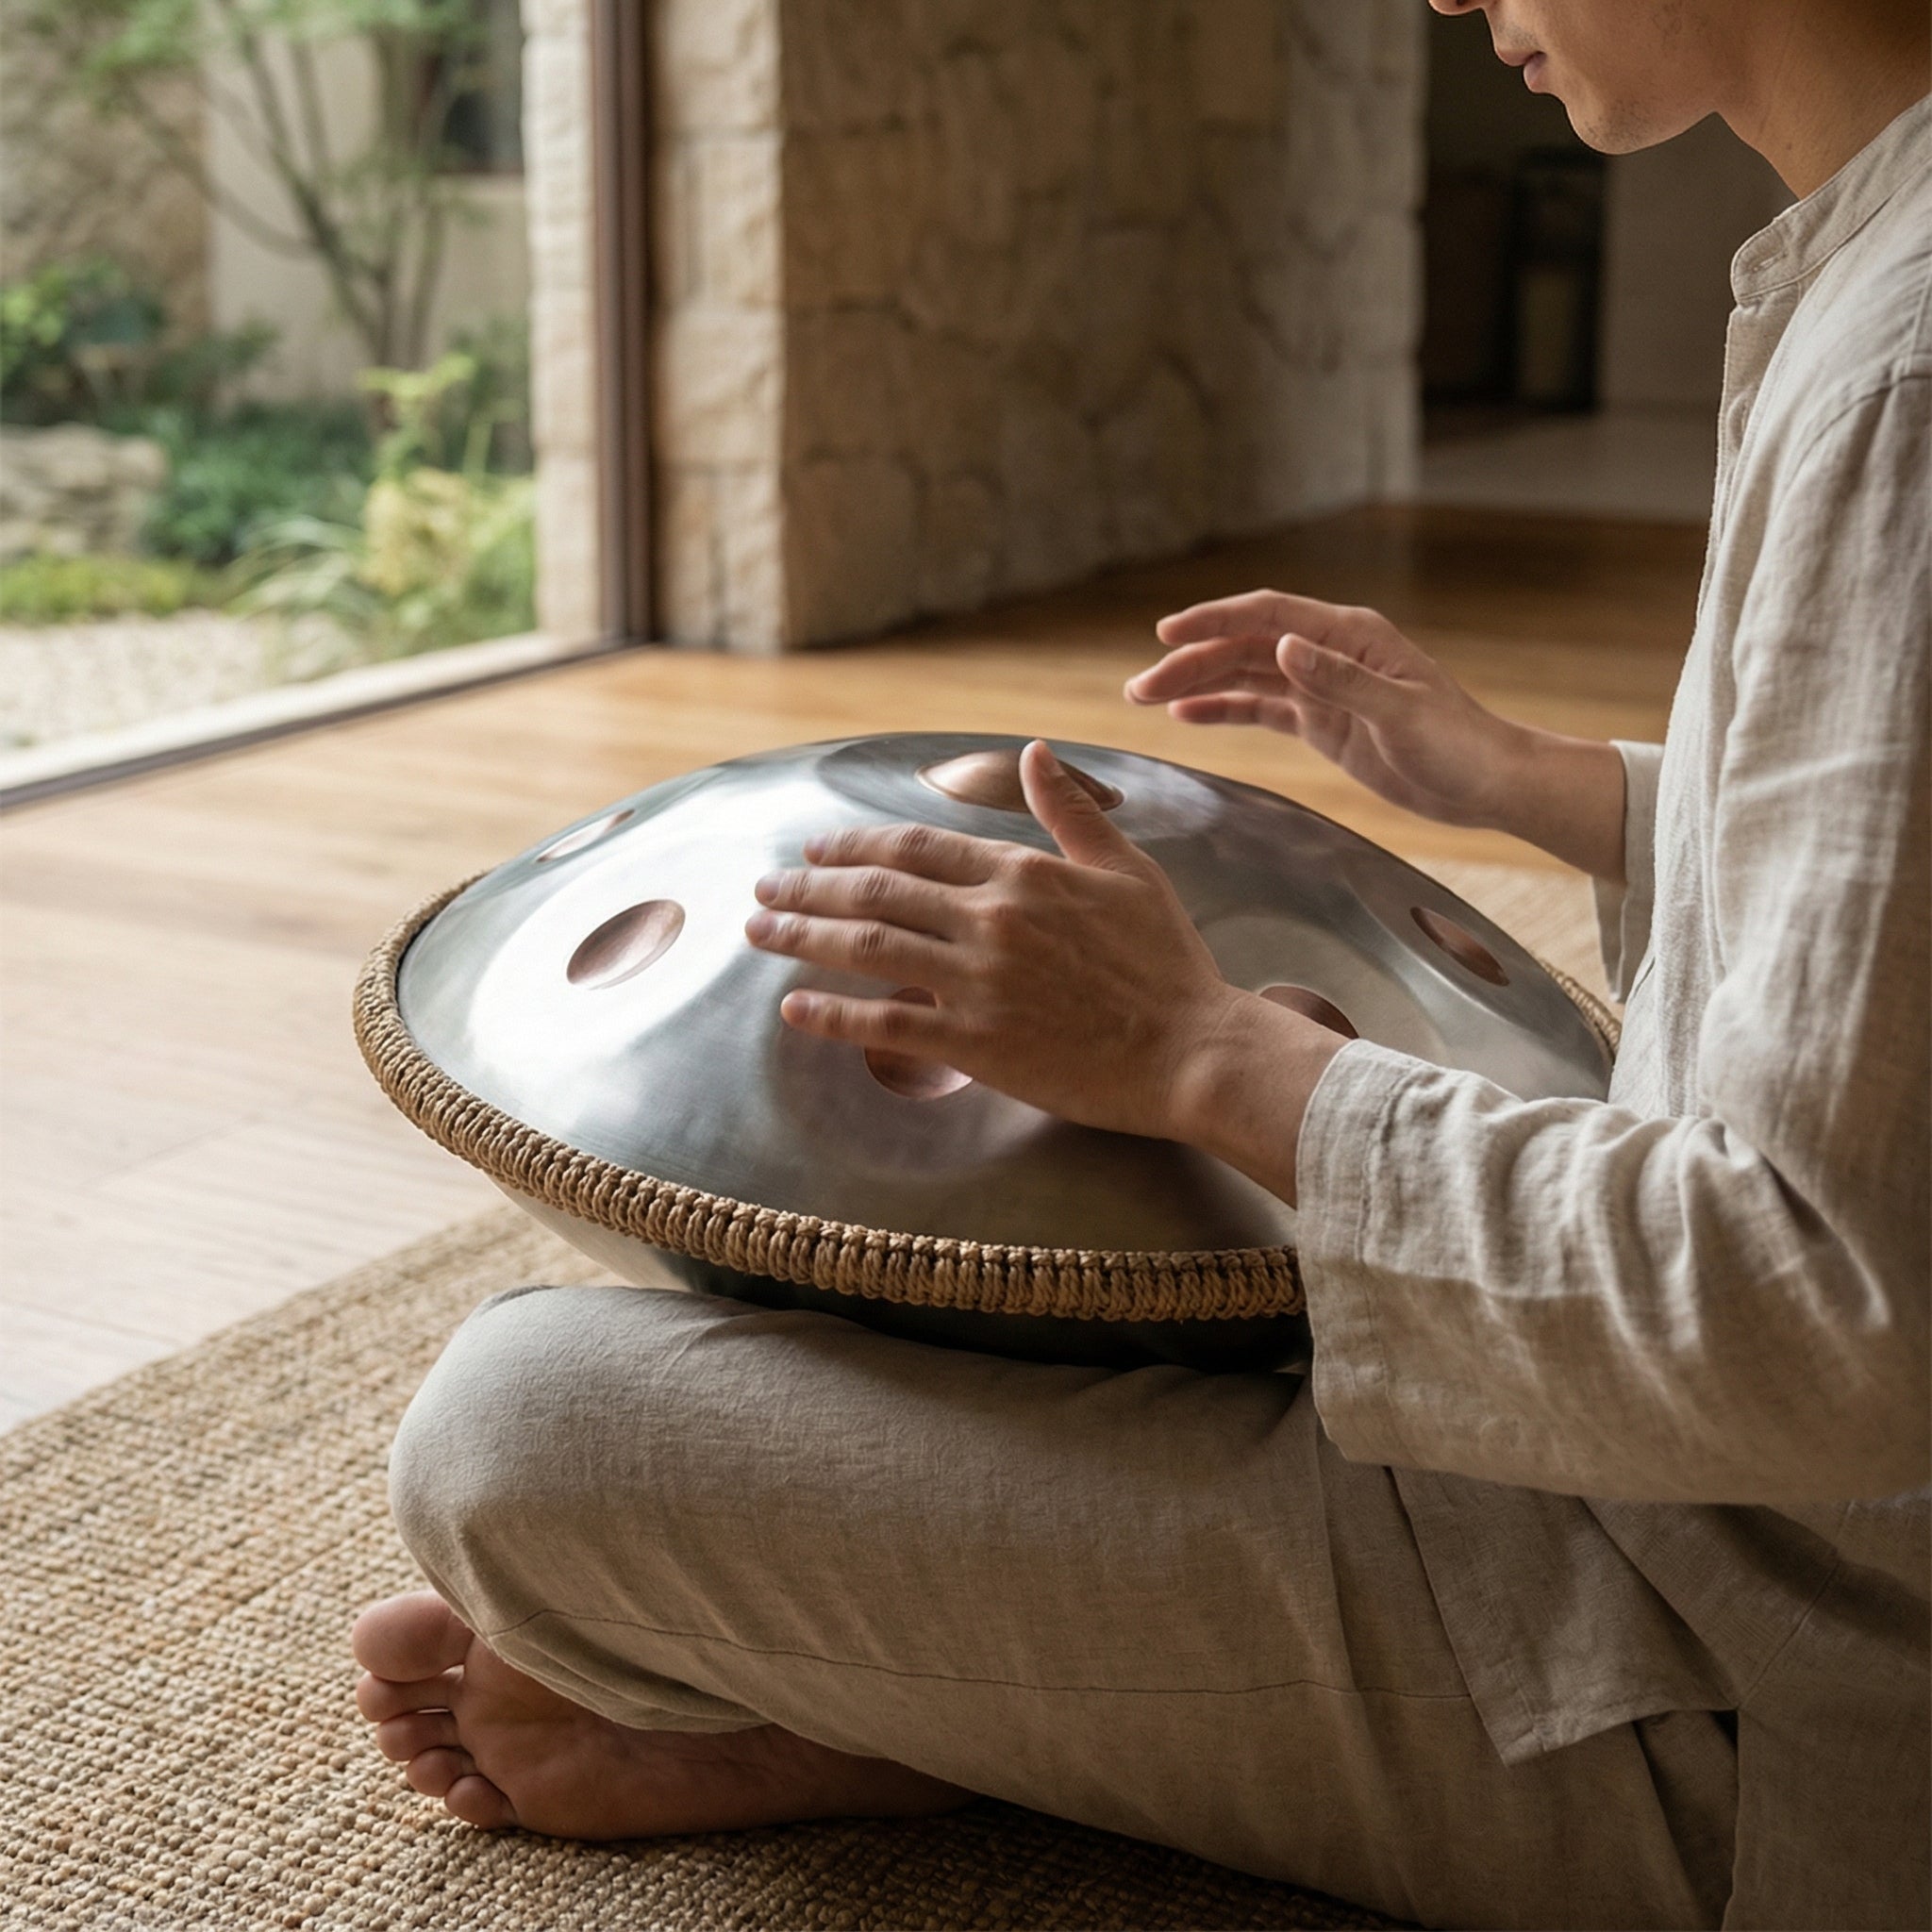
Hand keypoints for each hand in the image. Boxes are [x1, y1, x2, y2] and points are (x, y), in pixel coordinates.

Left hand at [742, 741, 1342, 1168]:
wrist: (1191, 1049)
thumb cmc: (1167, 962)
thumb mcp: (1128, 867)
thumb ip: (1070, 811)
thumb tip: (1034, 751)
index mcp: (1022, 873)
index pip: (915, 847)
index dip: (854, 845)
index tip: (815, 849)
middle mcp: (990, 919)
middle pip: (876, 890)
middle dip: (807, 886)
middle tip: (762, 888)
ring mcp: (978, 981)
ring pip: (867, 945)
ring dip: (802, 935)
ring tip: (757, 929)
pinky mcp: (976, 1043)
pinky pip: (884, 1023)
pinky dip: (831, 1013)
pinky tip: (792, 1008)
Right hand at [1127, 589, 1628, 879]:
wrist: (1487, 783)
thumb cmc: (1457, 743)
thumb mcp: (1400, 712)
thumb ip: (1339, 680)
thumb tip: (1283, 647)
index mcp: (1351, 636)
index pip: (1268, 617)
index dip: (1214, 621)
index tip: (1166, 635)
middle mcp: (1330, 653)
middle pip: (1246, 647)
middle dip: (1190, 662)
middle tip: (1138, 686)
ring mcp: (1322, 687)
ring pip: (1246, 676)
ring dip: (1197, 684)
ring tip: (1146, 697)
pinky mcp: (1321, 722)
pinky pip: (1262, 709)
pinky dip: (1224, 709)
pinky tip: (1187, 715)